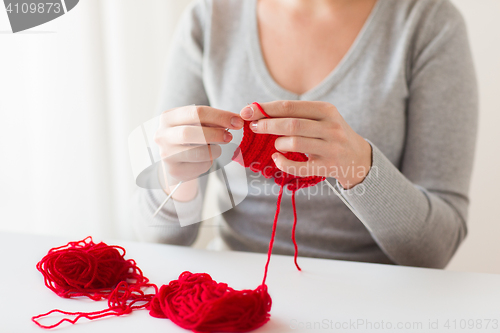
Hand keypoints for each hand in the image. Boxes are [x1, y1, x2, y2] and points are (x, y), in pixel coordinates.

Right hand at [154, 105, 243, 199]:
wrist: (176, 161)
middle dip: (215, 134)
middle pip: (190, 133)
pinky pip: (200, 166)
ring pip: (197, 152)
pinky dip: (209, 162)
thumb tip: (235, 120)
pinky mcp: (174, 170)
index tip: (237, 121)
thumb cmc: (191, 138)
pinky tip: (206, 159)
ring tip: (217, 149)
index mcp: (168, 117)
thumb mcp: (198, 124)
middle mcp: (162, 134)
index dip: (220, 116)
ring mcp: (166, 154)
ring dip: (214, 150)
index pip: (196, 112)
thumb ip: (212, 121)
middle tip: (230, 137)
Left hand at [240, 101, 371, 188]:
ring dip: (278, 143)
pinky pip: (299, 167)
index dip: (265, 109)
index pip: (289, 106)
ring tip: (276, 145)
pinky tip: (277, 159)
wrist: (358, 158)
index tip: (247, 111)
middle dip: (267, 125)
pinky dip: (283, 163)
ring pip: (295, 143)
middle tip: (254, 127)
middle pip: (291, 124)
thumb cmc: (330, 134)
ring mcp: (331, 148)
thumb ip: (295, 114)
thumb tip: (258, 111)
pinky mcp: (328, 167)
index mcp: (326, 110)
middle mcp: (330, 127)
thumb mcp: (321, 118)